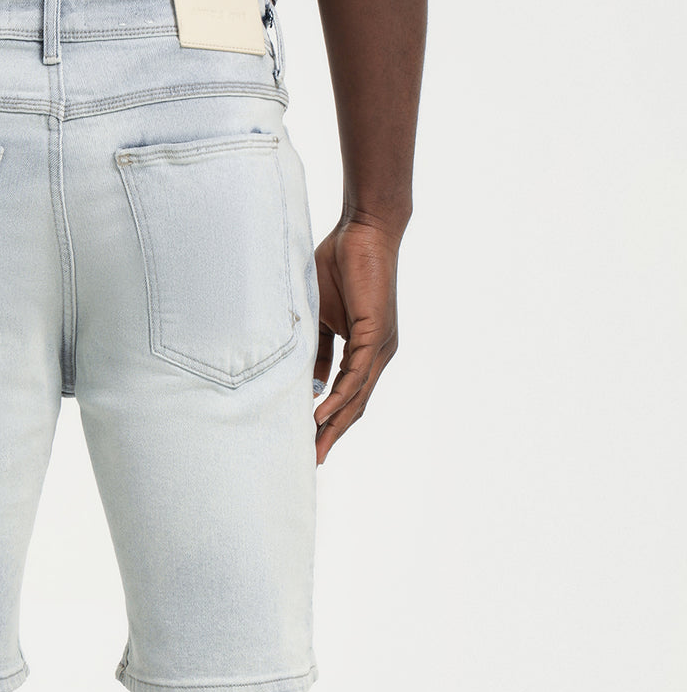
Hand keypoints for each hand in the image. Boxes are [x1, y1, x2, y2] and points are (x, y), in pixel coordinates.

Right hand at [311, 218, 401, 465]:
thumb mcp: (323, 317)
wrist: (364, 229)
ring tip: (316, 448)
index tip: (311, 443)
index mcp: (366, 350)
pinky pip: (356, 375)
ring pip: (357, 396)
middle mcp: (378, 354)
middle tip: (313, 461)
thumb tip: (312, 382)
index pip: (348, 395)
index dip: (331, 421)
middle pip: (355, 405)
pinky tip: (322, 416)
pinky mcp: (377, 334)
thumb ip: (319, 350)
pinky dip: (339, 397)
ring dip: (335, 425)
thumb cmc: (341, 264)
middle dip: (334, 434)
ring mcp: (381, 346)